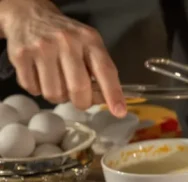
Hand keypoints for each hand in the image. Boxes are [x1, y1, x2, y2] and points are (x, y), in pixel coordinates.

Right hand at [0, 0, 125, 115]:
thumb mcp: (89, 44)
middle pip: (78, 88)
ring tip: (58, 82)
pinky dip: (38, 90)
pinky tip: (41, 76)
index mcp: (89, 40)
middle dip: (82, 102)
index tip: (119, 111)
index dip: (113, 94)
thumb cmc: (66, 36)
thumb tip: (105, 101)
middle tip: (80, 98)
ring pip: (54, 94)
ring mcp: (42, 48)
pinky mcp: (21, 56)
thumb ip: (99, 71)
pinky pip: (33, 89)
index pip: (105, 70)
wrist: (30, 16)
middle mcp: (66, 42)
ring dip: (58, 97)